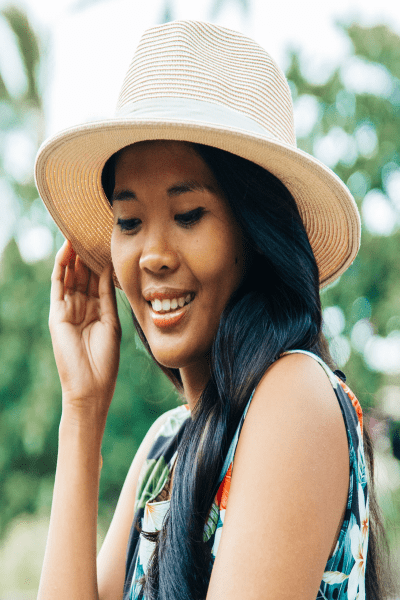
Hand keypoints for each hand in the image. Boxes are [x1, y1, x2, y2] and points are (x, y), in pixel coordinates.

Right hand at [49, 240, 121, 424]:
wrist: (91, 386)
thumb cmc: (105, 360)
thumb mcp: (111, 322)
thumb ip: (108, 296)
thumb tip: (110, 270)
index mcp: (96, 310)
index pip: (97, 279)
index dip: (102, 260)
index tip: (110, 241)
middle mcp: (80, 306)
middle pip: (83, 273)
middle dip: (88, 252)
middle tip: (94, 229)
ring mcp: (67, 309)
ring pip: (70, 275)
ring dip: (74, 254)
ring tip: (80, 231)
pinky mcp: (56, 313)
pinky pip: (58, 284)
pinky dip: (62, 266)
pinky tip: (68, 249)